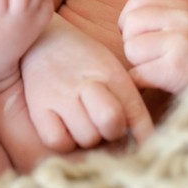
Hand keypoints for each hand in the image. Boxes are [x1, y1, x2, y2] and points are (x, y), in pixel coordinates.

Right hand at [21, 15, 153, 152]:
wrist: (43, 41)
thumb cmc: (84, 61)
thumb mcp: (111, 71)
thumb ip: (129, 101)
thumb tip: (146, 138)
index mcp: (111, 74)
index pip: (134, 110)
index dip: (145, 133)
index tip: (149, 146)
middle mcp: (86, 83)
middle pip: (111, 123)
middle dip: (113, 130)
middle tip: (104, 124)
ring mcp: (60, 95)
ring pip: (86, 137)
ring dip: (88, 137)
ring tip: (82, 121)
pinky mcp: (38, 107)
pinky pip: (57, 141)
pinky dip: (64, 141)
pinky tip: (65, 128)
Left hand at [119, 0, 187, 92]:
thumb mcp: (186, 24)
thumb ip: (158, 17)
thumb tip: (120, 25)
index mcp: (181, 7)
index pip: (136, 1)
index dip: (130, 20)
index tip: (141, 36)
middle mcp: (180, 19)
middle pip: (130, 25)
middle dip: (132, 43)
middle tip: (150, 56)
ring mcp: (178, 42)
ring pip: (131, 49)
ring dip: (138, 64)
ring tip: (159, 68)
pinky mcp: (174, 68)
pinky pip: (138, 73)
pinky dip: (141, 82)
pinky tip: (157, 82)